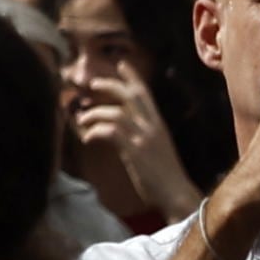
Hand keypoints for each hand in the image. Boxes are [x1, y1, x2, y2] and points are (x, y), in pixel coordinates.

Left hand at [71, 68, 199, 228]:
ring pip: (116, 112)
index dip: (132, 78)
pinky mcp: (135, 151)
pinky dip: (94, 131)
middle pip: (132, 95)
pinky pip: (110, 131)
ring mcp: (144, 137)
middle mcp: (153, 127)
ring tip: (82, 120)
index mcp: (159, 125)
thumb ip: (141, 136)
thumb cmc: (164, 177)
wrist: (177, 195)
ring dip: (95, 113)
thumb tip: (119, 132)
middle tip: (93, 83)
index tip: (121, 64)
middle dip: (112, 85)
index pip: (146, 94)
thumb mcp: (155, 150)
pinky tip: (87, 139)